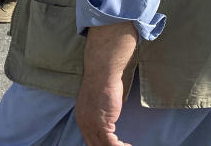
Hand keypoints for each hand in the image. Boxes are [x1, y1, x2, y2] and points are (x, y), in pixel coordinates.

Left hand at [74, 23, 137, 145]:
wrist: (102, 72)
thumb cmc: (103, 82)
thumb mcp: (98, 101)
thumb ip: (100, 113)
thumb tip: (107, 119)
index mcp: (82, 118)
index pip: (90, 139)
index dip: (101, 144)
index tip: (114, 144)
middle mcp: (84, 123)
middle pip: (94, 145)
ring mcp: (91, 125)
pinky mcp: (101, 124)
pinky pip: (111, 144)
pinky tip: (128, 145)